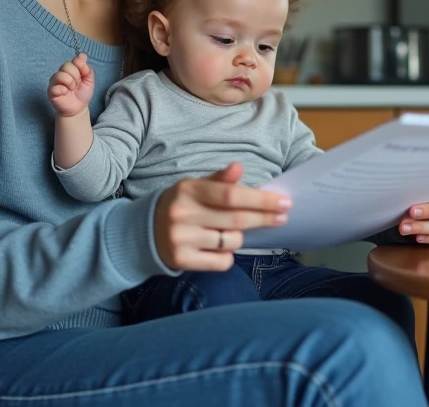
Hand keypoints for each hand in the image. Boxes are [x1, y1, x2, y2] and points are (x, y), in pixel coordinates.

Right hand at [47, 53, 93, 117]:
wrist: (78, 108)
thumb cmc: (82, 93)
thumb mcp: (89, 80)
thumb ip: (86, 68)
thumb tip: (82, 55)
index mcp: (70, 69)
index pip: (74, 60)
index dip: (80, 67)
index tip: (82, 76)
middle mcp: (61, 73)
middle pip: (66, 65)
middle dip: (76, 76)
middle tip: (77, 84)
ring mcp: (54, 82)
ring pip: (60, 75)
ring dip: (70, 83)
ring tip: (72, 89)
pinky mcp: (51, 91)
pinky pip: (55, 87)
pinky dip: (63, 90)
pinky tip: (65, 93)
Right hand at [153, 162, 291, 270]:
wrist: (144, 232)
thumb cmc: (181, 205)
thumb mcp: (195, 187)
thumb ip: (219, 179)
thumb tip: (239, 167)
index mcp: (188, 189)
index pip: (231, 195)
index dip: (260, 199)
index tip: (283, 202)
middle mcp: (182, 213)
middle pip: (236, 219)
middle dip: (264, 218)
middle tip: (282, 216)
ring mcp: (181, 239)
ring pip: (231, 241)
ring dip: (240, 237)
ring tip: (232, 232)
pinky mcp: (181, 260)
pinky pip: (222, 262)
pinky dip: (228, 256)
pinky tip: (219, 247)